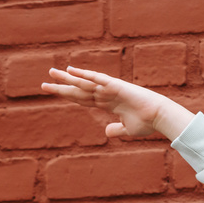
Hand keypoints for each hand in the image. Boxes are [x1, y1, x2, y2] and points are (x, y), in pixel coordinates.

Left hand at [41, 66, 192, 140]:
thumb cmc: (146, 123)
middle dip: (62, 87)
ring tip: (51, 73)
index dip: (68, 96)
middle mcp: (105, 94)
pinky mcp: (115, 86)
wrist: (159, 118)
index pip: (82, 99)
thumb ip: (115, 129)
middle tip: (44, 84)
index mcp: (106, 104)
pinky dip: (84, 75)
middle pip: (78, 90)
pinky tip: (71, 71)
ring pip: (83, 83)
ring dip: (67, 79)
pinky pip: (97, 79)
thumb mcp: (127, 130)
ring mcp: (109, 89)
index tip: (55, 93)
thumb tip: (106, 132)